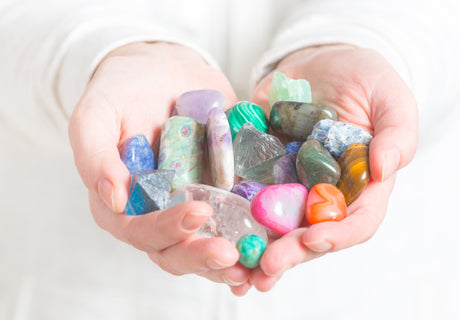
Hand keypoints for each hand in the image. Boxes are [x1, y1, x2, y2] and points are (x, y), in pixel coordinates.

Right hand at [68, 42, 250, 292]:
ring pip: (210, 244)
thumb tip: (114, 197)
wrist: (162, 70)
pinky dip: (256, 234)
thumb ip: (95, 155)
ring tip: (257, 264)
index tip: (198, 213)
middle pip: (176, 250)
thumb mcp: (97, 115)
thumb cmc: (121, 92)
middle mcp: (158, 213)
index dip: (166, 230)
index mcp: (123, 204)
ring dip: (233, 261)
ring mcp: (192, 205)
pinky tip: (276, 239)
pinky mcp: (222, 193)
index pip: (140, 231)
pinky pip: (239, 219)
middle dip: (203, 256)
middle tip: (231, 255)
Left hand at [249, 44, 417, 290]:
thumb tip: (384, 168)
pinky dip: (231, 212)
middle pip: (310, 233)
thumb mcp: (390, 98)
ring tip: (236, 266)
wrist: (322, 62)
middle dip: (289, 253)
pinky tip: (213, 226)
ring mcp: (291, 184)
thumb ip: (397, 133)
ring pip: (275, 225)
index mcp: (361, 186)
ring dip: (256, 247)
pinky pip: (245, 192)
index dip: (337, 235)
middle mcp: (324, 193)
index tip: (313, 238)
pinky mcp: (262, 169)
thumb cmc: (365, 78)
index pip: (357, 222)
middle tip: (266, 267)